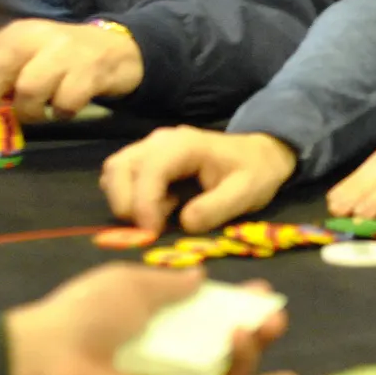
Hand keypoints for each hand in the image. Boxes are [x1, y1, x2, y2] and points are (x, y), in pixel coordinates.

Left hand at [0, 19, 143, 130]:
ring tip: (39, 115)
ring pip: (29, 89)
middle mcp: (38, 36)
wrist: (120, 50)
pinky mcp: (91, 70)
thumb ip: (1, 76)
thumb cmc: (64, 59)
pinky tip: (65, 110)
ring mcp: (66, 52)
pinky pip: (64, 103)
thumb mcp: (29, 57)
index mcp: (17, 33)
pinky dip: (61, 113)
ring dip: (28, 112)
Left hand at [5, 264, 299, 374]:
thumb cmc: (85, 315)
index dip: (234, 300)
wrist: (48, 362)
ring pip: (226, 373)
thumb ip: (170, 283)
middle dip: (254, 328)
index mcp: (155, 319)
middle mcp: (168, 351)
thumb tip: (201, 276)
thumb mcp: (131, 284)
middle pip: (222, 342)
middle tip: (273, 315)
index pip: (204, 310)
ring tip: (265, 329)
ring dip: (253, 353)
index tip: (260, 289)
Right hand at [101, 127, 297, 233]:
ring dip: (125, 200)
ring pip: (114, 171)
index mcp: (184, 145)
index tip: (153, 233)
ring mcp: (151, 147)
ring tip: (159, 216)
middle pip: (118, 168)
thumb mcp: (246, 193)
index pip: (148, 171)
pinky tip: (161, 207)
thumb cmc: (255, 171)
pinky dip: (130, 196)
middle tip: (150, 229)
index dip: (144, 204)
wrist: (260, 155)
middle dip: (126, 203)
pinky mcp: (149, 159)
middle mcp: (161, 141)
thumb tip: (184, 223)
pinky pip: (123, 176)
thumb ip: (217, 208)